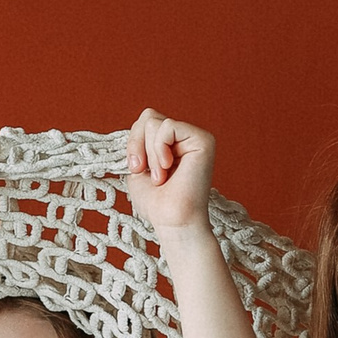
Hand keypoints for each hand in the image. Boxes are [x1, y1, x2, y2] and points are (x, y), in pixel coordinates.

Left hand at [125, 110, 216, 240]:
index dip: (133, 142)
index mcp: (171, 143)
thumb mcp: (139, 166)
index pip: (145, 121)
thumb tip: (139, 123)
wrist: (172, 221)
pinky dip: (159, 149)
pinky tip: (168, 167)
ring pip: (155, 122)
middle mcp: (185, 137)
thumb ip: (139, 142)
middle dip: (137, 144)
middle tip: (144, 171)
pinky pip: (168, 126)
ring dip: (150, 154)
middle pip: (148, 116)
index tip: (136, 169)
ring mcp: (195, 137)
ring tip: (161, 176)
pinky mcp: (203, 140)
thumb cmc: (156, 202)